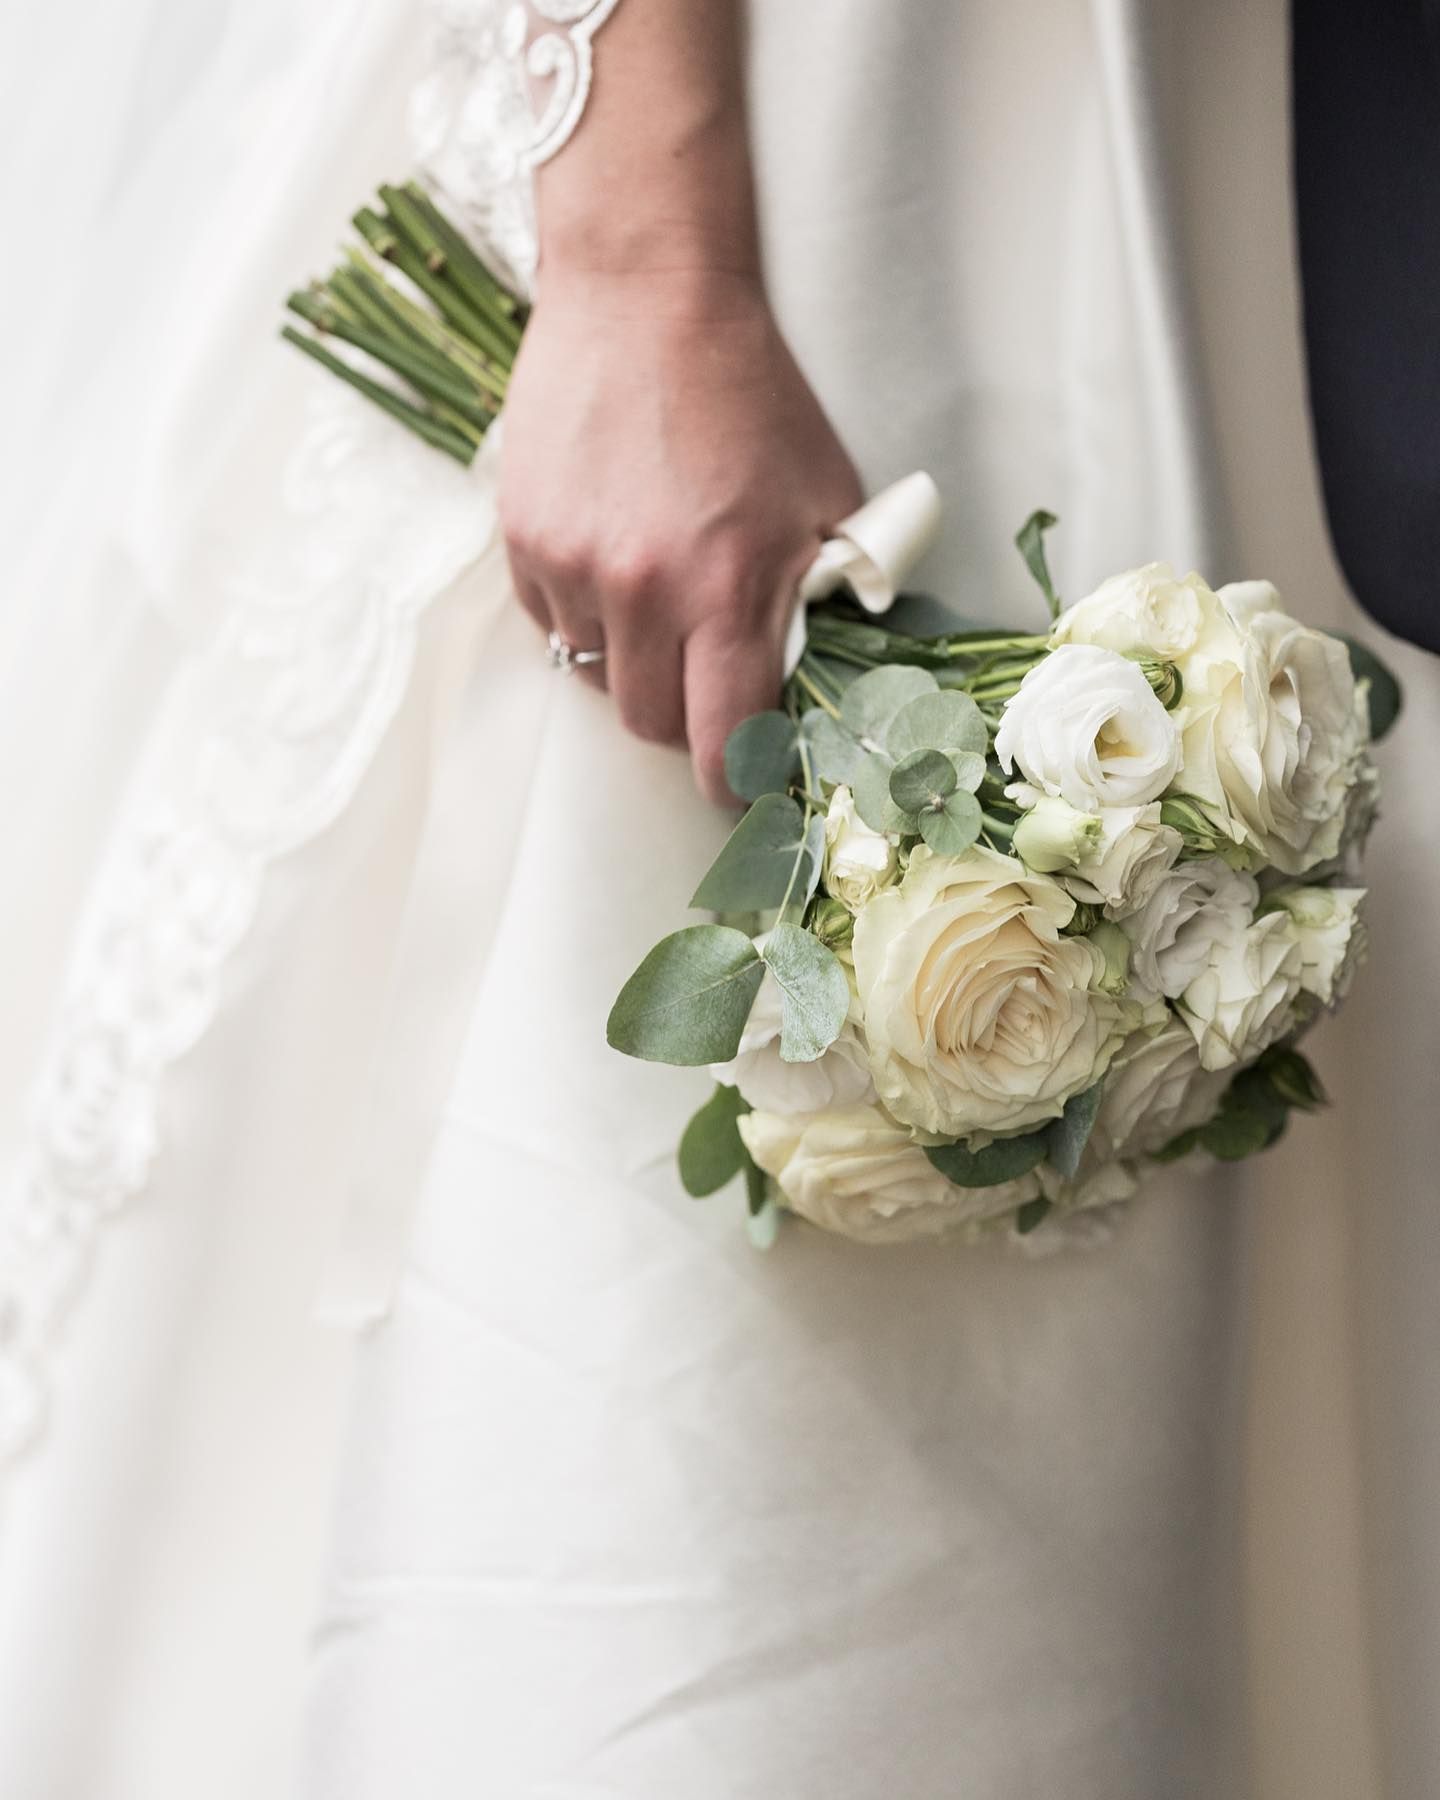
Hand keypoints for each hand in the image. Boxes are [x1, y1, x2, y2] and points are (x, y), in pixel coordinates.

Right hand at [499, 266, 862, 802]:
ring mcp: (570, 566)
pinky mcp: (522, 538)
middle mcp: (640, 591)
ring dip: (630, 659)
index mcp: (726, 589)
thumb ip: (819, 594)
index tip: (740, 789)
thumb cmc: (748, 393)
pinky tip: (612, 556)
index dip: (733, 782)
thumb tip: (812, 674)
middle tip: (705, 676)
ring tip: (658, 594)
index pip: (722, 742)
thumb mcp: (823, 496)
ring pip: (594, 674)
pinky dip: (582, 614)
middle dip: (683, 718)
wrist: (644, 295)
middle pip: (649, 724)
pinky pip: (550, 623)